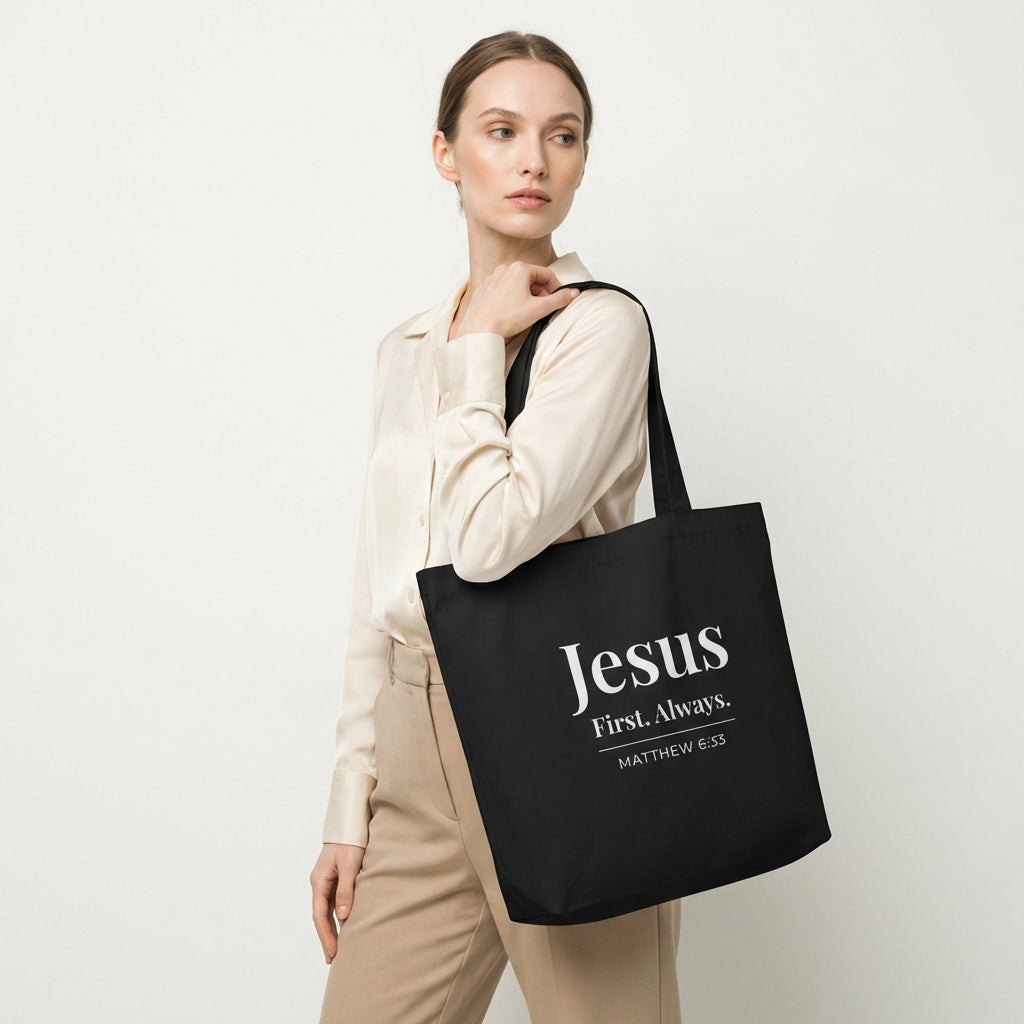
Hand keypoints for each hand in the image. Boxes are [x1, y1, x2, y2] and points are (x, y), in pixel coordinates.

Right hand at [310, 842, 364, 963]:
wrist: (351, 821)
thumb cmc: (350, 841)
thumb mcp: (350, 865)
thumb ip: (346, 889)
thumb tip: (342, 917)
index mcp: (319, 880)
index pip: (320, 915)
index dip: (326, 935)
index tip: (333, 952)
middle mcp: (320, 883)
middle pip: (321, 916)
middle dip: (327, 937)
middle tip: (333, 958)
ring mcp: (327, 881)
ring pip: (328, 910)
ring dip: (332, 928)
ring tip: (338, 948)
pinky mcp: (336, 878)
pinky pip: (335, 901)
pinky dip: (339, 916)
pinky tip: (345, 926)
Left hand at [458, 262, 578, 339]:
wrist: (480, 329)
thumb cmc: (506, 318)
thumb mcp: (539, 309)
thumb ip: (560, 299)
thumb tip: (573, 293)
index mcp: (520, 269)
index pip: (546, 274)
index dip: (556, 287)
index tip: (558, 299)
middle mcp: (505, 269)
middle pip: (532, 278)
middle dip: (541, 292)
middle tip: (544, 308)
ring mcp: (493, 278)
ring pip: (517, 284)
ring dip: (527, 295)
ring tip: (528, 312)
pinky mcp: (485, 289)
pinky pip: (504, 290)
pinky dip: (512, 298)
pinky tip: (512, 313)